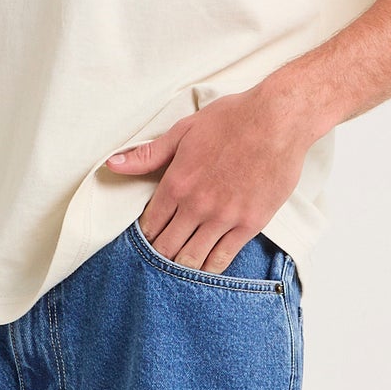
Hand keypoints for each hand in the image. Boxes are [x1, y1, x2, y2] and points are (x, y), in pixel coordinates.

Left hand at [105, 83, 316, 271]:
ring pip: (192, 259)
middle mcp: (197, 205)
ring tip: (178, 269)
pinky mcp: (250, 224)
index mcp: (176, 183)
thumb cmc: (232, 119)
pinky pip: (223, 258)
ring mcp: (224, 217)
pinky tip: (204, 270)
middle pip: (166, 248)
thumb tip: (112, 164)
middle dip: (159, 256)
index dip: (144, 237)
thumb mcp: (184, 131)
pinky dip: (210, 270)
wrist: (278, 120)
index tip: (148, 239)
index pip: (149, 225)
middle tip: (159, 260)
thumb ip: (148, 154)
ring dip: (181, 268)